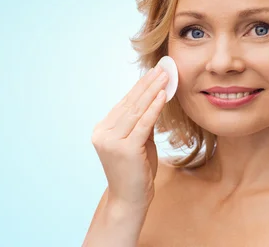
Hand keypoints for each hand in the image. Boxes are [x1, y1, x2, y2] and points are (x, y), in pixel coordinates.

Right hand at [91, 66, 167, 209]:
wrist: (130, 201)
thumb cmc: (136, 173)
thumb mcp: (139, 142)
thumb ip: (142, 123)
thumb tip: (155, 99)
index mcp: (102, 130)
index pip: (124, 104)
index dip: (140, 87)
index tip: (154, 72)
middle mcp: (103, 133)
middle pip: (130, 104)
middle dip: (147, 84)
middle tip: (162, 68)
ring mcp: (111, 141)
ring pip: (136, 110)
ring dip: (152, 91)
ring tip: (165, 76)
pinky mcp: (124, 149)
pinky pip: (143, 124)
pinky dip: (154, 108)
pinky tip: (163, 95)